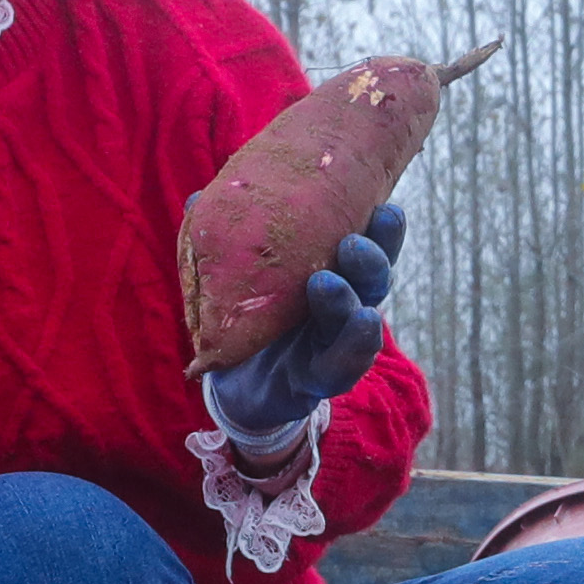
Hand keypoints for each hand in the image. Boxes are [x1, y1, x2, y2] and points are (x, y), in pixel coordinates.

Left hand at [203, 202, 402, 453]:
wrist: (236, 385)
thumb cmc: (248, 318)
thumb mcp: (239, 277)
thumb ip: (229, 242)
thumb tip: (199, 198)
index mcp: (331, 271)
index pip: (364, 244)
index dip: (379, 228)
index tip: (383, 206)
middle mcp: (345, 302)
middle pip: (372, 277)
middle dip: (371, 257)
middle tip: (352, 243)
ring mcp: (336, 341)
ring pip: (360, 317)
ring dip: (349, 299)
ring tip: (327, 282)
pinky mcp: (324, 377)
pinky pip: (345, 363)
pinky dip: (354, 345)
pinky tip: (361, 324)